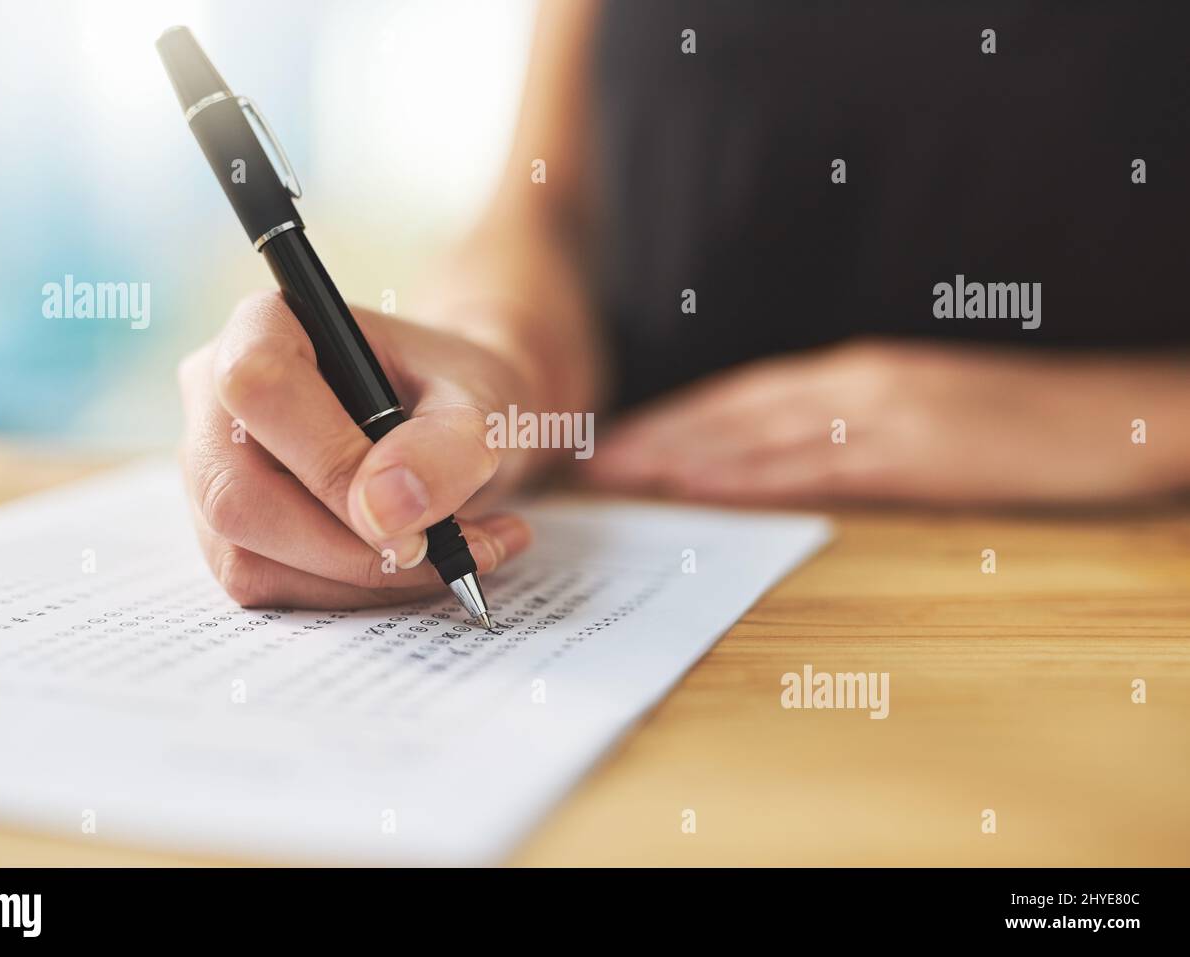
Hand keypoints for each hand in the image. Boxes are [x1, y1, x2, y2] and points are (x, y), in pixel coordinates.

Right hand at [178, 292, 532, 608]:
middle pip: (237, 496)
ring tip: (455, 555)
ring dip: (361, 580)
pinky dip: (352, 594)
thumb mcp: (482, 404)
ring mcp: (210, 469)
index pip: (260, 388)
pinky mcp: (225, 531)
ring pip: (247, 558)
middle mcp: (215, 396)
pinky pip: (266, 587)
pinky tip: (419, 568)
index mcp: (266, 325)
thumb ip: (448, 446)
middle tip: (443, 553)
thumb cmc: (459, 395)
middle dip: (350, 549)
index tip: (412, 515)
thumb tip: (384, 512)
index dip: (330, 464)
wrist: (457, 424)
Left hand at [585, 340, 1185, 505]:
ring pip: (756, 431)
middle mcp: (855, 383)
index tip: (622, 436)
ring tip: (617, 471)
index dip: (677, 416)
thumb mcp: (924, 418)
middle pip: (732, 408)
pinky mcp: (912, 451)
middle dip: (656, 432)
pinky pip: (812, 465)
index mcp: (857, 374)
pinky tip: (699, 483)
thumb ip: (853, 432)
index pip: (744, 394)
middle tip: (589, 456)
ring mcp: (881, 413)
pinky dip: (747, 472)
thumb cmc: (1021, 422)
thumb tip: (785, 462)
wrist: (1116, 414)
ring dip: (680, 450)